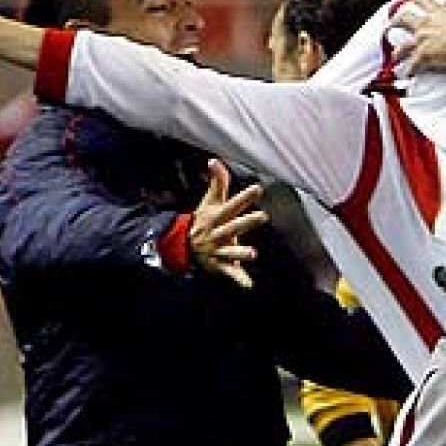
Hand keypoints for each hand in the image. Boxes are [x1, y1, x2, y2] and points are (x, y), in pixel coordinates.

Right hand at [190, 159, 266, 288]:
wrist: (182, 245)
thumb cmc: (204, 219)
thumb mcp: (210, 201)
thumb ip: (217, 181)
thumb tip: (214, 160)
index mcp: (217, 216)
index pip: (232, 204)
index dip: (244, 197)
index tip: (258, 188)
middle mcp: (218, 233)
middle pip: (233, 227)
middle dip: (247, 222)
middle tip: (263, 216)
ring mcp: (219, 250)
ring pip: (230, 252)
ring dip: (241, 253)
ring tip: (253, 254)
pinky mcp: (220, 265)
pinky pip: (230, 272)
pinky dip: (239, 279)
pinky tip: (249, 285)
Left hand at [390, 0, 445, 75]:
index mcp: (437, 12)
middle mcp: (426, 25)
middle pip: (402, 19)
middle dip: (396, 23)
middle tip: (392, 25)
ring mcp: (423, 40)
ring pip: (402, 47)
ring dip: (398, 53)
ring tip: (396, 57)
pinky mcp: (424, 56)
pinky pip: (412, 65)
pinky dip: (409, 70)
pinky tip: (407, 73)